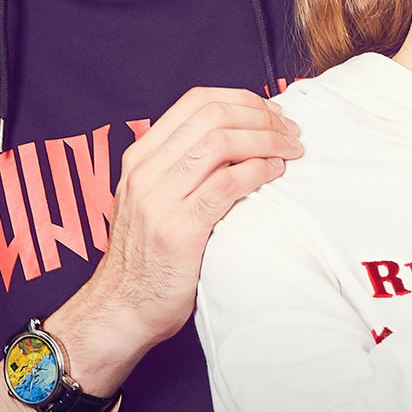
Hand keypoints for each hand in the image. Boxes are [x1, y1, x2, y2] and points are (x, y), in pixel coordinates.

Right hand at [73, 82, 301, 384]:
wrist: (122, 312)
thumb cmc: (148, 262)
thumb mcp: (152, 203)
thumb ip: (179, 172)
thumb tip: (230, 145)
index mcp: (140, 157)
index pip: (195, 102)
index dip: (240, 100)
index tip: (269, 112)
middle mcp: (146, 171)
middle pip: (212, 115)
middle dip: (260, 116)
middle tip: (289, 130)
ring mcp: (159, 200)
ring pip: (220, 143)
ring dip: (265, 140)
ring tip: (290, 150)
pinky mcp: (179, 230)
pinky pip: (226, 185)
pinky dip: (258, 172)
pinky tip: (275, 174)